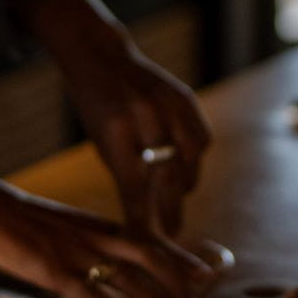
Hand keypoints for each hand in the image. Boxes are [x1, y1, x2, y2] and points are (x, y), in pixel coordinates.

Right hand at [0, 177, 212, 297]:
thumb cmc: (25, 223)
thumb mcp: (70, 227)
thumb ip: (97, 241)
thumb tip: (116, 258)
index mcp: (102, 227)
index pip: (151, 241)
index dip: (179, 259)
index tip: (203, 274)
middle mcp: (97, 237)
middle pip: (149, 260)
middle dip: (175, 284)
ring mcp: (77, 254)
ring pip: (127, 281)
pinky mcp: (54, 271)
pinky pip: (92, 295)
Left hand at [11, 0, 211, 237]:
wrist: (102, 57)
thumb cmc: (95, 107)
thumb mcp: (100, 142)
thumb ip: (125, 175)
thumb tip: (143, 217)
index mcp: (116, 131)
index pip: (137, 186)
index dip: (146, 218)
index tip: (150, 240)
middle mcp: (146, 117)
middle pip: (169, 178)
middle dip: (171, 211)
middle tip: (171, 233)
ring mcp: (170, 105)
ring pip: (190, 161)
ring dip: (185, 186)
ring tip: (176, 200)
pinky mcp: (186, 99)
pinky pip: (202, 139)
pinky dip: (195, 158)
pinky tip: (185, 167)